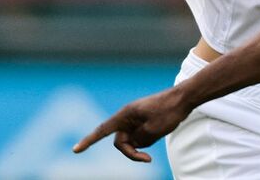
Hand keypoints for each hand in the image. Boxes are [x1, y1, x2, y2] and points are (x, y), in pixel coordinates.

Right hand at [73, 87, 189, 162]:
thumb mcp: (152, 131)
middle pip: (121, 142)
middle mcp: (128, 117)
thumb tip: (133, 143)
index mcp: (125, 115)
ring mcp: (136, 120)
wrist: (184, 99)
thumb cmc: (168, 111)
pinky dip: (149, 140)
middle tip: (147, 160)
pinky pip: (142, 138)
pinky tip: (161, 128)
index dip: (88, 141)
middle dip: (132, 152)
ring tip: (160, 130)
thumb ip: (138, 140)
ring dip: (144, 145)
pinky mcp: (144, 123)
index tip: (75, 150)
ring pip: (133, 142)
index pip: (102, 131)